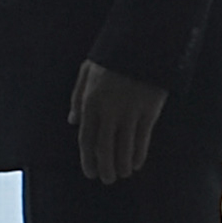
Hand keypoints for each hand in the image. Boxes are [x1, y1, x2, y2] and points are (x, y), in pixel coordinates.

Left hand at [70, 60, 166, 182]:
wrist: (143, 42)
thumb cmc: (112, 55)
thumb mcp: (86, 71)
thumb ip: (77, 97)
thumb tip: (72, 122)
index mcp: (91, 100)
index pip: (86, 138)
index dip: (87, 159)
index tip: (90, 172)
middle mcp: (109, 109)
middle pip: (104, 147)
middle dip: (105, 167)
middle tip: (107, 180)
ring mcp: (130, 111)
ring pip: (124, 147)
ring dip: (122, 165)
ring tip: (122, 174)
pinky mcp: (149, 111)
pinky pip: (143, 139)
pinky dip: (139, 154)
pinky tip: (137, 164)